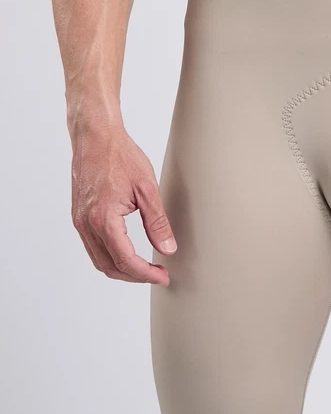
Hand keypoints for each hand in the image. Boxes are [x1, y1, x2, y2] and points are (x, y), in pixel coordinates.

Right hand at [70, 123, 175, 284]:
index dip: (146, 273)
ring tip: (146, 268)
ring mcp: (79, 221)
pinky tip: (128, 253)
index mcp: (103, 219)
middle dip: (135, 276)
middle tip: (158, 275)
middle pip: (109, 266)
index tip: (163, 276)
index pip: (125, 260)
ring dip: (122, 269)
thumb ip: (157, 223)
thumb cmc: (120, 156)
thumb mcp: (147, 189)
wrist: (95, 137)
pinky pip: (93, 247)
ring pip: (99, 260)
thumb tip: (167, 248)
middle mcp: (86, 224)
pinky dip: (110, 257)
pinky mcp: (79, 216)